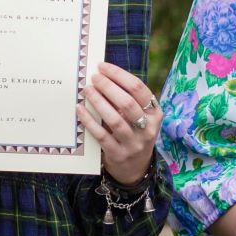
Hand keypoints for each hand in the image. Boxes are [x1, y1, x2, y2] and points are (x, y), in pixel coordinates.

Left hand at [80, 62, 159, 186]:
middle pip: (127, 103)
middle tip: (94, 77)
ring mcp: (134, 143)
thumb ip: (127, 99)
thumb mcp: (140, 117)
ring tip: (87, 90)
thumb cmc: (134, 134)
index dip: (119, 75)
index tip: (103, 67)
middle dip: (108, 86)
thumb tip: (103, 76)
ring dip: (99, 102)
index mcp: (155, 114)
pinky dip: (90, 121)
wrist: (135, 168)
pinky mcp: (119, 154)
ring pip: (115, 119)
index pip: (138, 89)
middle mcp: (147, 128)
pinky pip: (102, 135)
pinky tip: (80, 109)